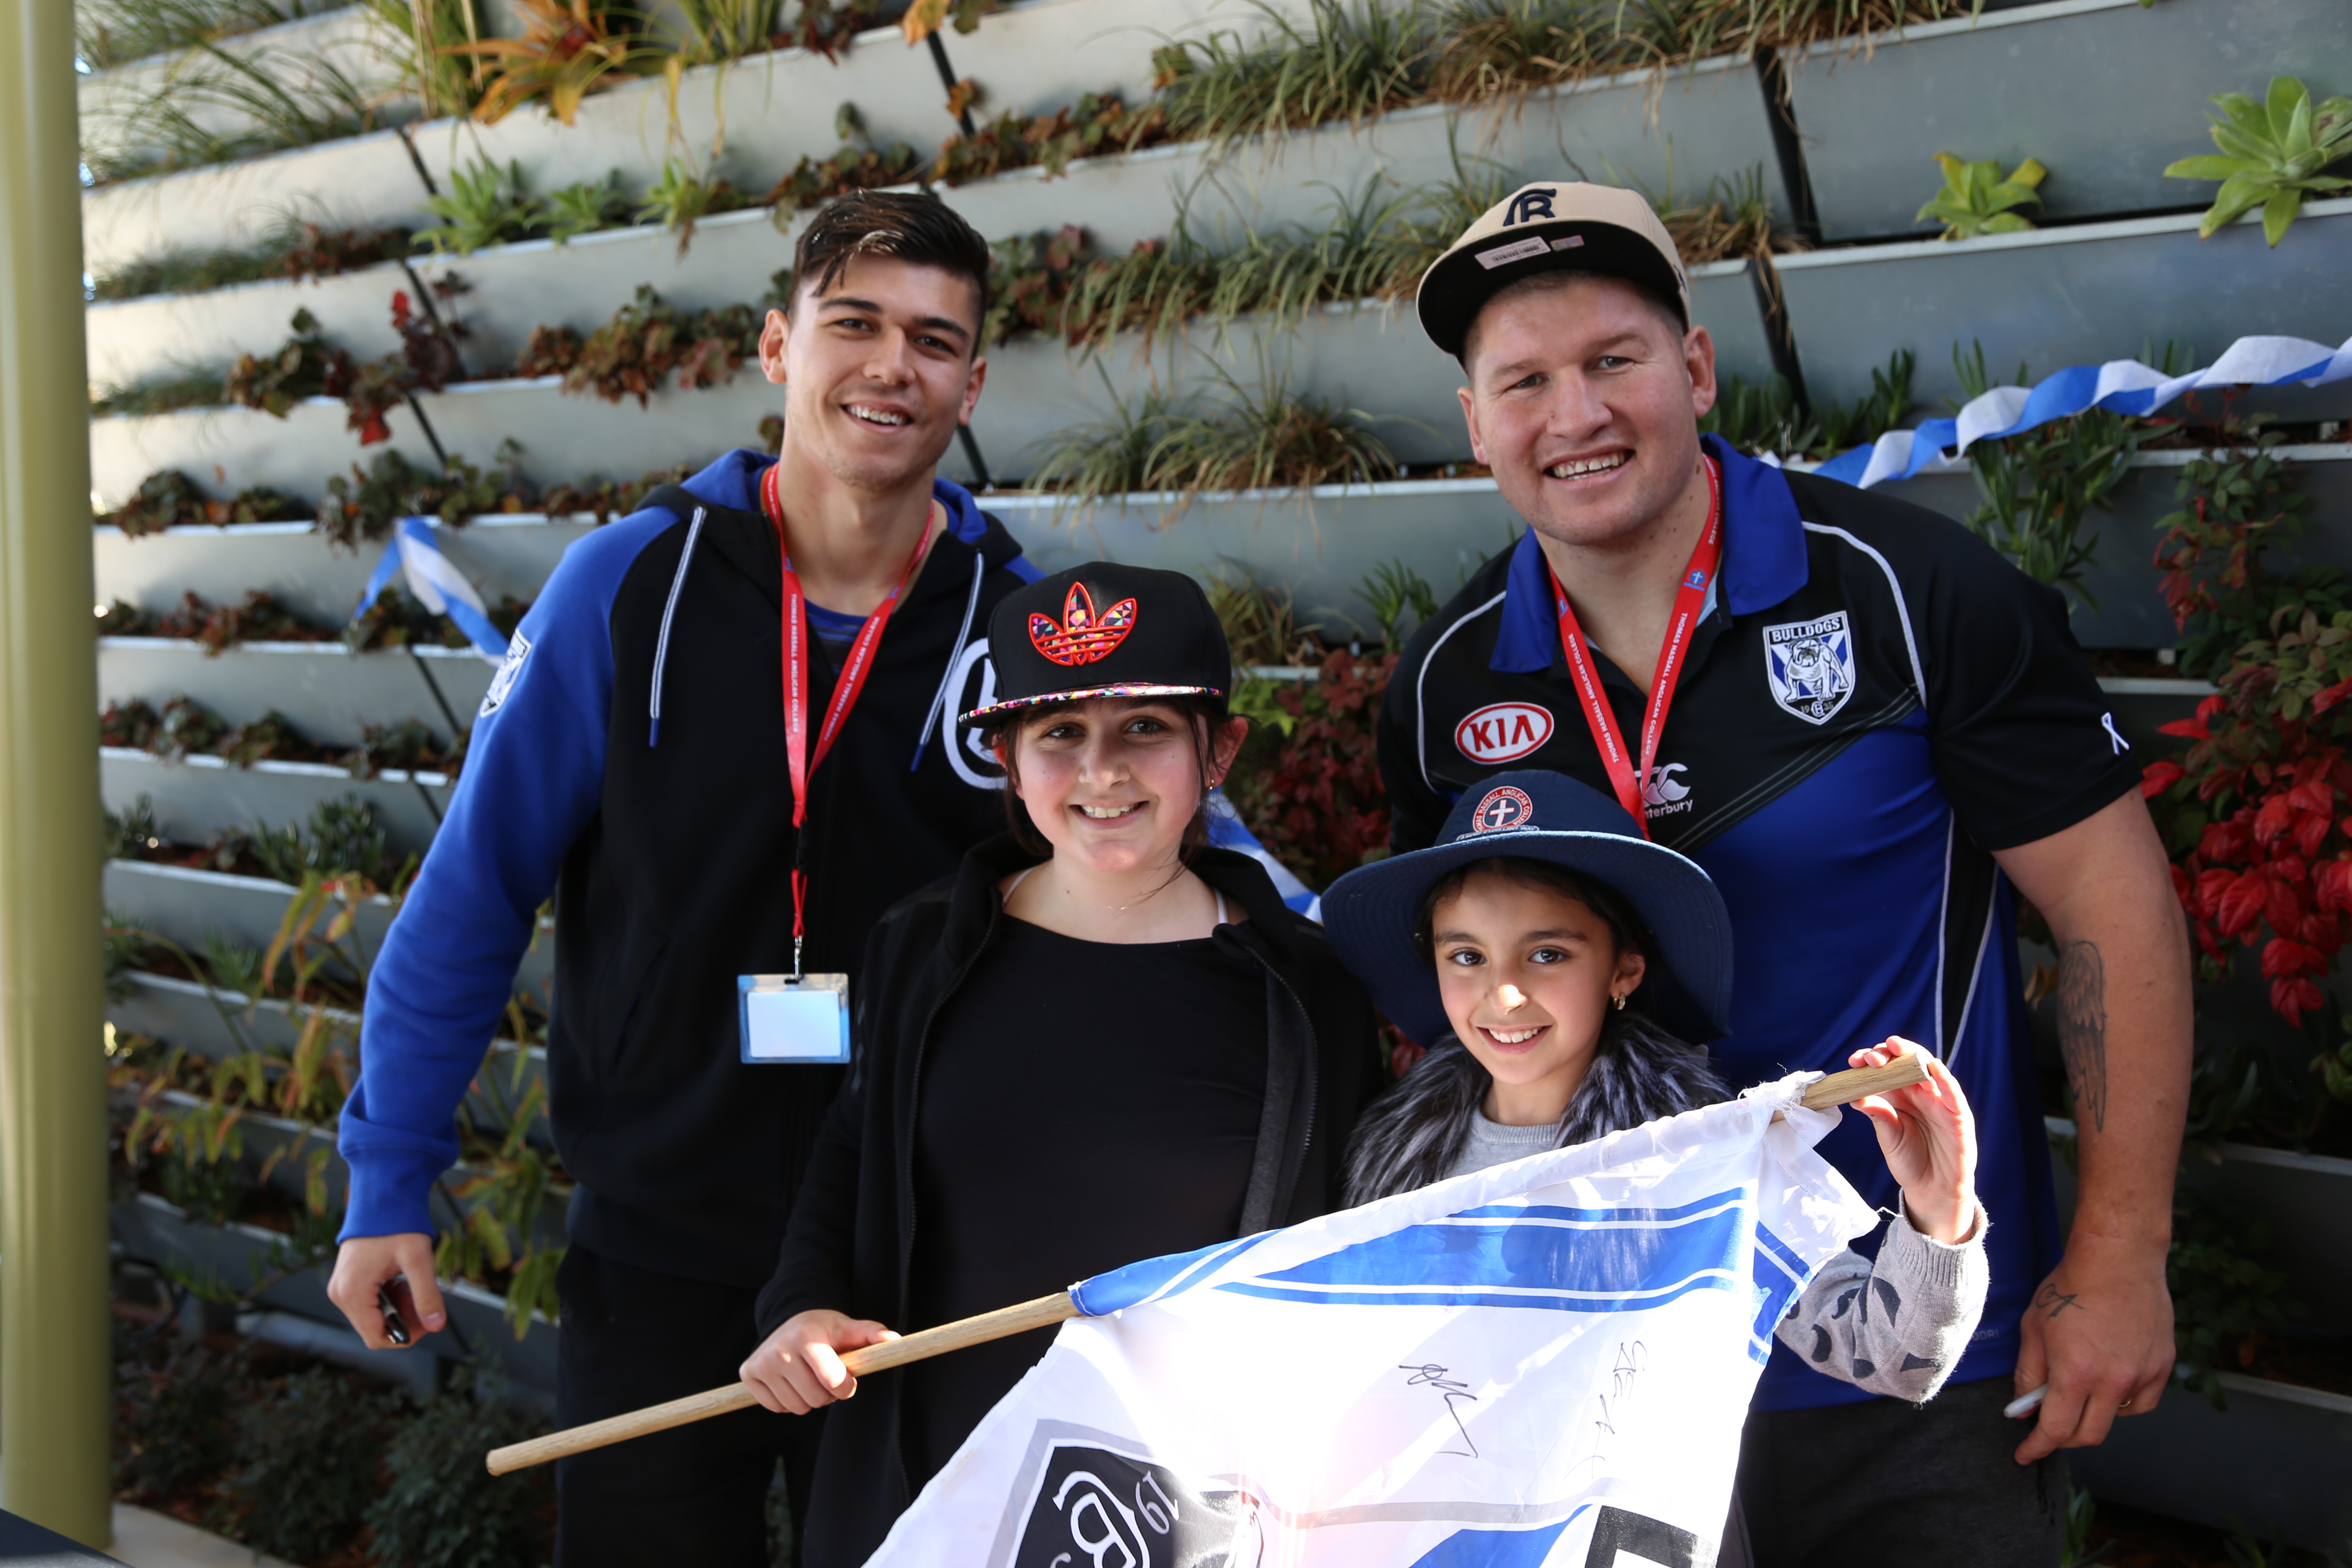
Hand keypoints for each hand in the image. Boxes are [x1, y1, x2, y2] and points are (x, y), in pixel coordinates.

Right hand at [327, 1233, 446, 1349]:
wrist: (381, 1197)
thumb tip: (437, 1325)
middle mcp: (340, 1295)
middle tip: (421, 1295)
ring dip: (397, 1307)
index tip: (427, 1320)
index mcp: (352, 1293)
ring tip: (411, 1283)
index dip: (407, 1336)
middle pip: (375, 1328)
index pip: (377, 1338)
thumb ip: (427, 1295)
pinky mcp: (347, 1281)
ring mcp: (341, 1288)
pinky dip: (389, 1297)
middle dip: (404, 1318)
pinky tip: (400, 1279)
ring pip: (374, 1316)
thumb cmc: (396, 1224)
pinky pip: (369, 1303)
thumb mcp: (417, 1259)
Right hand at [740, 1310, 898, 1415]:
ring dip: (808, 1399)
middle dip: (827, 1394)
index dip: (845, 1387)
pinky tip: (791, 1382)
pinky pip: (776, 1408)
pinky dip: (788, 1401)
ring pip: (796, 1407)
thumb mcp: (847, 1328)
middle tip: (825, 1377)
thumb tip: (894, 1340)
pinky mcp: (748, 1374)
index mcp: (806, 1337)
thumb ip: (871, 1334)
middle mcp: (779, 1350)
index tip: (846, 1380)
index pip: (832, 1382)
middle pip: (815, 1400)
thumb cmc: (824, 1330)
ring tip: (809, 1378)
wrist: (788, 1322)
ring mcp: (761, 1363)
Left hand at [1849, 1038, 1976, 1243]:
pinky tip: (1932, 1066)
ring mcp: (1940, 1101)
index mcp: (1899, 1096)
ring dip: (1913, 1056)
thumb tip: (1855, 1096)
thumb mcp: (1889, 1136)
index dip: (1871, 1060)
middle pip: (1906, 1062)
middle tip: (1873, 1057)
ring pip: (1929, 1069)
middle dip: (1889, 1053)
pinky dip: (1944, 1078)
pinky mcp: (1958, 1115)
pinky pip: (1953, 1092)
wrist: (1932, 1189)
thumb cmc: (1909, 1160)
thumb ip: (1878, 1114)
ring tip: (1896, 1048)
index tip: (1854, 1061)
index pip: (1885, 1069)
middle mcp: (1919, 1093)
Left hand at [2012, 1234, 2173, 1463]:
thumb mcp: (2033, 1328)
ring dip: (2093, 1414)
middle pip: (2088, 1435)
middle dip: (2064, 1438)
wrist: (2119, 1258)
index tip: (2025, 1455)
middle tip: (2048, 1426)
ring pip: (2116, 1419)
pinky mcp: (2163, 1367)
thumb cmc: (2070, 1287)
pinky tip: (2109, 1379)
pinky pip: (2141, 1402)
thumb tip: (2024, 1409)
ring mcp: (2142, 1375)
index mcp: (2076, 1373)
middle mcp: (2113, 1381)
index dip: (2037, 1448)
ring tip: (2080, 1385)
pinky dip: (2122, 1401)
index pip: (2055, 1430)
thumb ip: (2028, 1374)